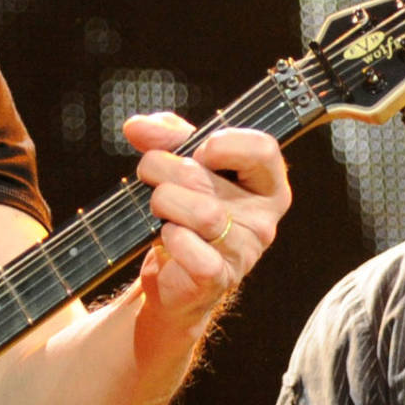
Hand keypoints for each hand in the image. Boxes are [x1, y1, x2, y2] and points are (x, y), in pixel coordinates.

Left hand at [124, 112, 291, 326]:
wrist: (172, 278)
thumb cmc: (186, 216)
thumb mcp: (184, 167)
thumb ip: (169, 139)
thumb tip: (138, 126)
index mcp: (266, 186)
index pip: (263, 149)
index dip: (222, 143)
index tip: (196, 151)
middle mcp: (263, 219)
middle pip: (207, 176)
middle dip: (163, 168)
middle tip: (153, 179)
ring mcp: (244, 251)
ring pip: (200, 212)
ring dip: (163, 203)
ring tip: (160, 210)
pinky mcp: (218, 277)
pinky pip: (188, 245)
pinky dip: (169, 237)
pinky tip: (168, 239)